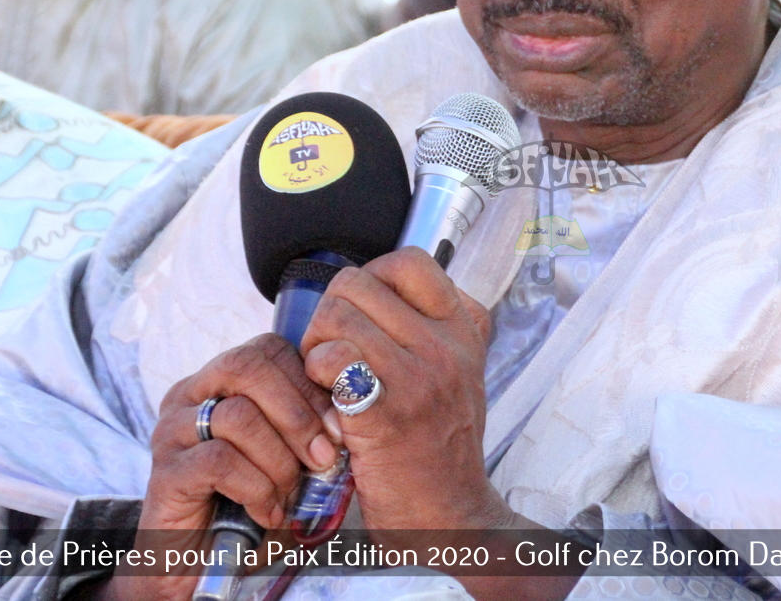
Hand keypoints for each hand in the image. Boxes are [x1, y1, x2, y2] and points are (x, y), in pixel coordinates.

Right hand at [111, 333, 340, 600]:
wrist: (202, 561)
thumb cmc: (254, 499)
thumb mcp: (289, 454)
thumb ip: (311, 425)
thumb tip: (349, 409)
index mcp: (221, 379)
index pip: (268, 348)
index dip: (310, 384)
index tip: (338, 428)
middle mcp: (191, 395)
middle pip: (247, 366)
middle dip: (297, 413)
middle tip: (323, 457)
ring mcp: (172, 430)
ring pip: (238, 416)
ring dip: (279, 460)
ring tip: (289, 493)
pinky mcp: (164, 472)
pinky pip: (219, 461)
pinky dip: (256, 488)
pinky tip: (268, 512)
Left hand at [301, 247, 504, 533]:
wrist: (451, 517)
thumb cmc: (440, 448)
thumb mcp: (458, 374)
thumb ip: (430, 329)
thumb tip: (377, 287)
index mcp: (464, 331)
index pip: (409, 261)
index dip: (371, 279)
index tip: (361, 316)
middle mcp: (447, 347)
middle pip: (357, 283)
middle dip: (330, 315)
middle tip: (333, 355)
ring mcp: (421, 378)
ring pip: (337, 316)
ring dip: (316, 346)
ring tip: (328, 380)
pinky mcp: (388, 414)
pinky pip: (333, 360)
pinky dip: (316, 374)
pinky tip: (326, 401)